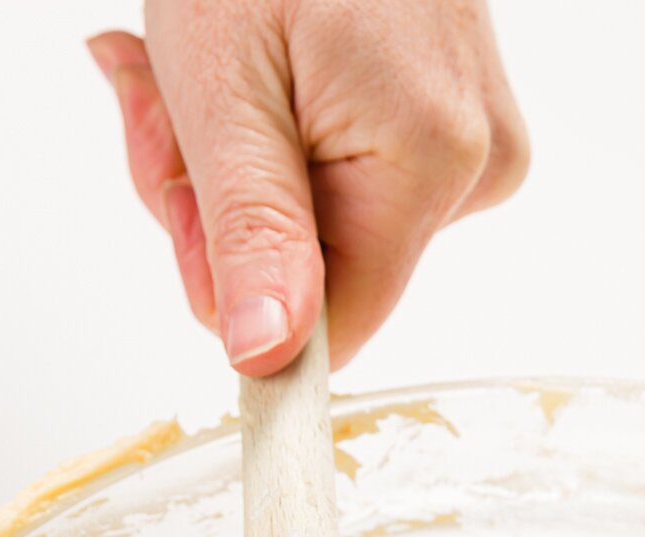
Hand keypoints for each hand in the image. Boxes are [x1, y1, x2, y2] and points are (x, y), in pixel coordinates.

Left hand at [87, 0, 528, 373]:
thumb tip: (268, 354)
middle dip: (224, 215)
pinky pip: (357, 190)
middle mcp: (476, 169)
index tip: (183, 210)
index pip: (336, 327)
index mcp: (429, 163)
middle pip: (326, 278)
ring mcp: (478, 150)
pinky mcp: (465, 133)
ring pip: (331, 235)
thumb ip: (250, 229)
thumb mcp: (221, 80)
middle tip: (166, 113)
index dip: (241, 295)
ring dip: (244, 176)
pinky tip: (261, 76)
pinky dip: (284, 148)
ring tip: (216, 73)